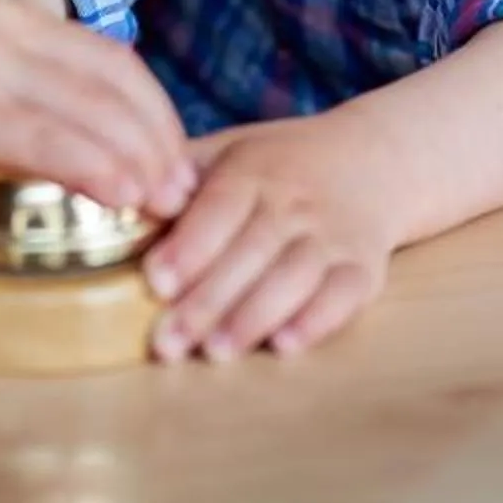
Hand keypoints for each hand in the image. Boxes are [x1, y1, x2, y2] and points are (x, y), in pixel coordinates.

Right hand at [0, 0, 196, 226]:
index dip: (157, 113)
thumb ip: (42, 104)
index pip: (112, 61)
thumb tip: (130, 156)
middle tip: (182, 194)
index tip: (182, 164)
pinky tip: (119, 196)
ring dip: (138, 159)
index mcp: (13, 18)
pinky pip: (47, 138)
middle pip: (109, 83)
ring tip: (161, 204)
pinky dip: (94, 167)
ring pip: (88, 110)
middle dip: (157, 141)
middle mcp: (1, 27)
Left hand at [140, 115, 394, 361]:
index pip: (221, 206)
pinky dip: (317, 320)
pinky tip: (285, 345)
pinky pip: (344, 294)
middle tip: (168, 342)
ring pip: (295, 275)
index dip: (190, 245)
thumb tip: (127, 195)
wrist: (375, 161)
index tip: (156, 282)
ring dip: (254, 316)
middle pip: (252, 250)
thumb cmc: (282, 164)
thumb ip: (180, 174)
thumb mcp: (232, 151)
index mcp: (256, 168)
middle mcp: (296, 200)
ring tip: (217, 352)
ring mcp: (334, 234)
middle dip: (208, 300)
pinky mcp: (365, 267)